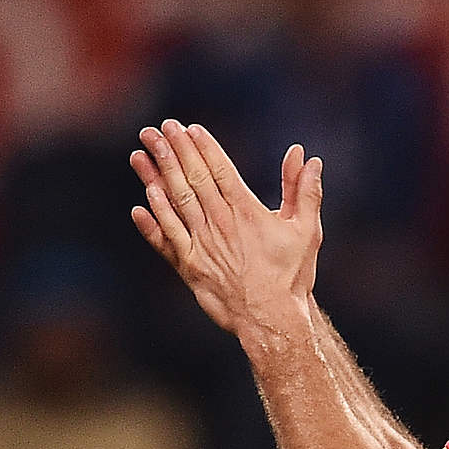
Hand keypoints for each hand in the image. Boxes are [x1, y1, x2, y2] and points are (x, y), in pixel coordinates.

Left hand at [130, 120, 323, 336]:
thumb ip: (305, 191)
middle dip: (174, 151)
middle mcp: (220, 224)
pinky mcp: (190, 267)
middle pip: (192, 179)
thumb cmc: (292, 275)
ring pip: (174, 203)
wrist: (272, 319)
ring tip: (140, 153)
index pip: (220, 170)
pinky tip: (141, 202)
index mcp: (246, 211)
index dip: (203, 147)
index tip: (189, 128)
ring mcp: (201, 245)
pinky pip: (167, 239)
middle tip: (159, 129)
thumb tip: (308, 158)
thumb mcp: (307, 229)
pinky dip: (153, 220)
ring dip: (156, 176)